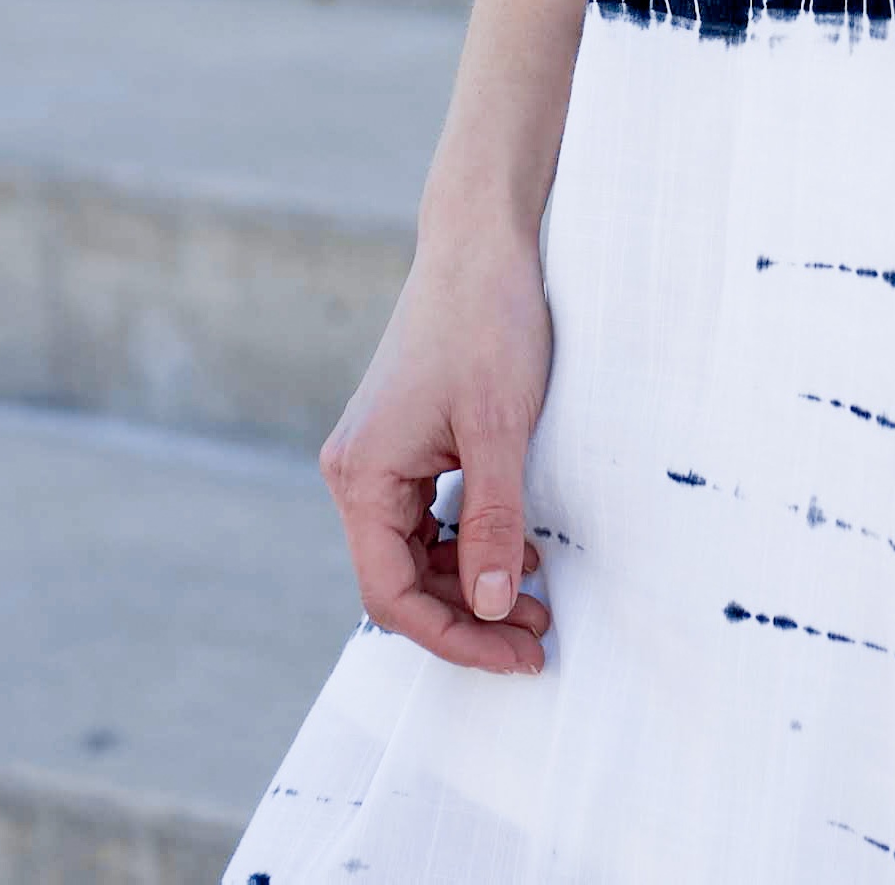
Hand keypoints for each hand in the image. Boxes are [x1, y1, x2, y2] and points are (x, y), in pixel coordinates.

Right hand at [319, 228, 555, 673]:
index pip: (391, 593)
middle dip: (469, 614)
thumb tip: (493, 606)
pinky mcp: (405, 439)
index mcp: (362, 475)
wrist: (480, 240)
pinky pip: (426, 514)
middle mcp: (357, 471)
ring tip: (537, 597)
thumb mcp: (501, 428)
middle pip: (400, 579)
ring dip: (470, 581)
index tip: (517, 654)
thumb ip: (492, 521)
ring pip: (415, 551)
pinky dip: (467, 539)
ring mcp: (379, 454)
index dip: (454, 636)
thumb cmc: (487, 321)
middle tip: (537, 635)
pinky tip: (517, 546)